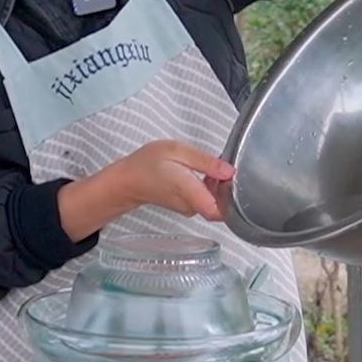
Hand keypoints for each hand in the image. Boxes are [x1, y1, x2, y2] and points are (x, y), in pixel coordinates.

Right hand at [112, 140, 234, 220]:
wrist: (128, 180)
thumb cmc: (147, 164)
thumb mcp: (177, 151)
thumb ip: (205, 161)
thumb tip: (229, 171)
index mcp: (191, 192)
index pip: (222, 211)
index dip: (233, 196)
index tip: (232, 178)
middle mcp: (192, 205)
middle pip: (223, 206)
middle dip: (228, 187)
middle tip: (220, 168)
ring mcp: (190, 209)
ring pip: (216, 203)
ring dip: (218, 187)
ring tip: (208, 168)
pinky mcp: (188, 207)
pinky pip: (206, 201)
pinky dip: (209, 189)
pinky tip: (201, 174)